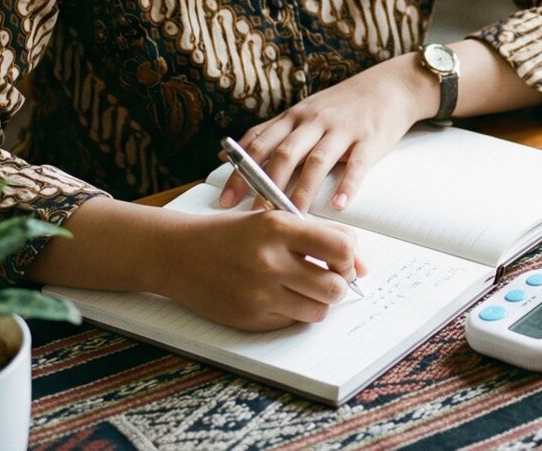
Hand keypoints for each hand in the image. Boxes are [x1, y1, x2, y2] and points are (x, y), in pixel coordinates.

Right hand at [163, 208, 368, 330]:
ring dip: (319, 301)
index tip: (343, 259)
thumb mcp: (275, 219)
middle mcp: (269, 262)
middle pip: (335, 286)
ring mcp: (258, 294)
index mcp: (278, 228)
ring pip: (318, 310)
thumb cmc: (232, 233)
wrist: (178, 254)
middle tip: (326, 276)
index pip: (342, 247)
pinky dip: (294, 312)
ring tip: (303, 287)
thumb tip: (363, 268)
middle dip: (338, 283)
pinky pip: (292, 322)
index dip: (350, 256)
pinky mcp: (249, 318)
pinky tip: (278, 296)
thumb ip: (321, 237)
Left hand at [220, 55, 437, 213]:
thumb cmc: (341, 104)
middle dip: (267, 184)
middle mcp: (315, 121)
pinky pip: (357, 164)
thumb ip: (268, 133)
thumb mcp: (301, 112)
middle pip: (285, 153)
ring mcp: (343, 129)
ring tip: (294, 216)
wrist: (390, 86)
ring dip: (303, 190)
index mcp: (295, 117)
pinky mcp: (369, 139)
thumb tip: (227, 156)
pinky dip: (348, 184)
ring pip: (318, 160)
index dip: (241, 172)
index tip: (226, 200)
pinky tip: (340, 204)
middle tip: (255, 214)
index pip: (260, 145)